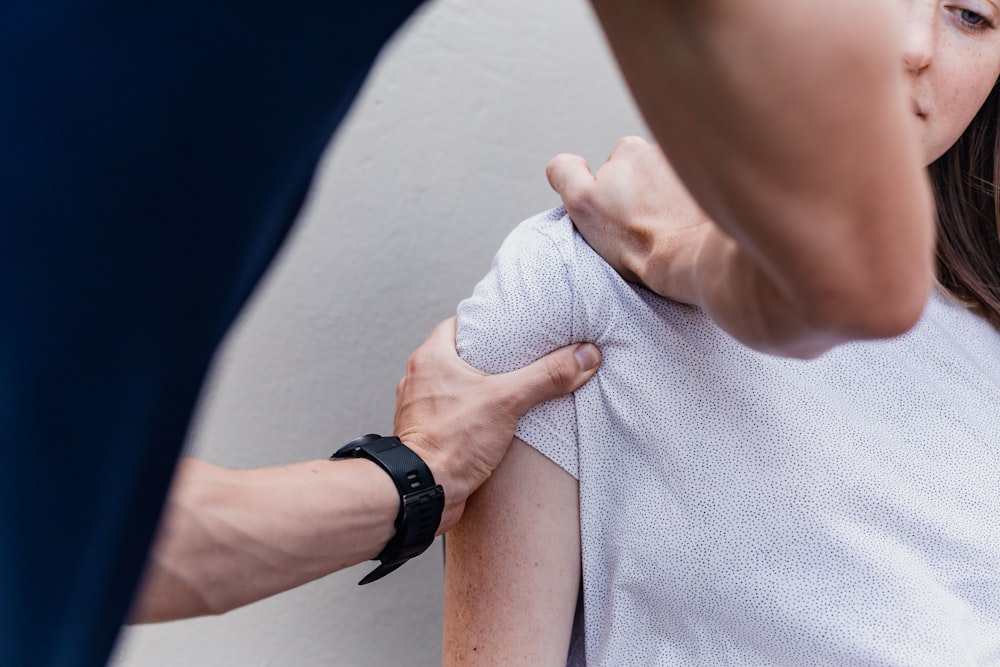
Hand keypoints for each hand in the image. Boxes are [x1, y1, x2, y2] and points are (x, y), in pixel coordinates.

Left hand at [394, 317, 599, 532]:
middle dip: (488, 358)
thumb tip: (584, 356)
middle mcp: (419, 380)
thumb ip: (547, 376)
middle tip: (519, 358)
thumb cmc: (450, 443)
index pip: (458, 325)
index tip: (510, 326)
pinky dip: (472, 416)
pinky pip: (452, 416)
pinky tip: (494, 422)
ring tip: (511, 390)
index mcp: (431, 358)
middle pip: (458, 356)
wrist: (424, 492)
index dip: (485, 324)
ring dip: (479, 389)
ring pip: (454, 388)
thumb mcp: (507, 401)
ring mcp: (420, 409)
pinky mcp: (427, 435)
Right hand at [547, 136, 714, 304]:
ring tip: (665, 228)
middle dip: (639, 194)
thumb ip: (565, 173)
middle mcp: (661, 150)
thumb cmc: (637, 239)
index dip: (608, 192)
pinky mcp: (713, 185)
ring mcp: (691, 167)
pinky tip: (685, 226)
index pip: (610, 166)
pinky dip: (688, 206)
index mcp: (628, 150)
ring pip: (668, 182)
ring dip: (665, 199)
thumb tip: (565, 163)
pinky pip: (694, 193)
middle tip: (641, 225)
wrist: (689, 257)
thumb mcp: (584, 203)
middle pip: (642, 174)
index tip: (617, 213)